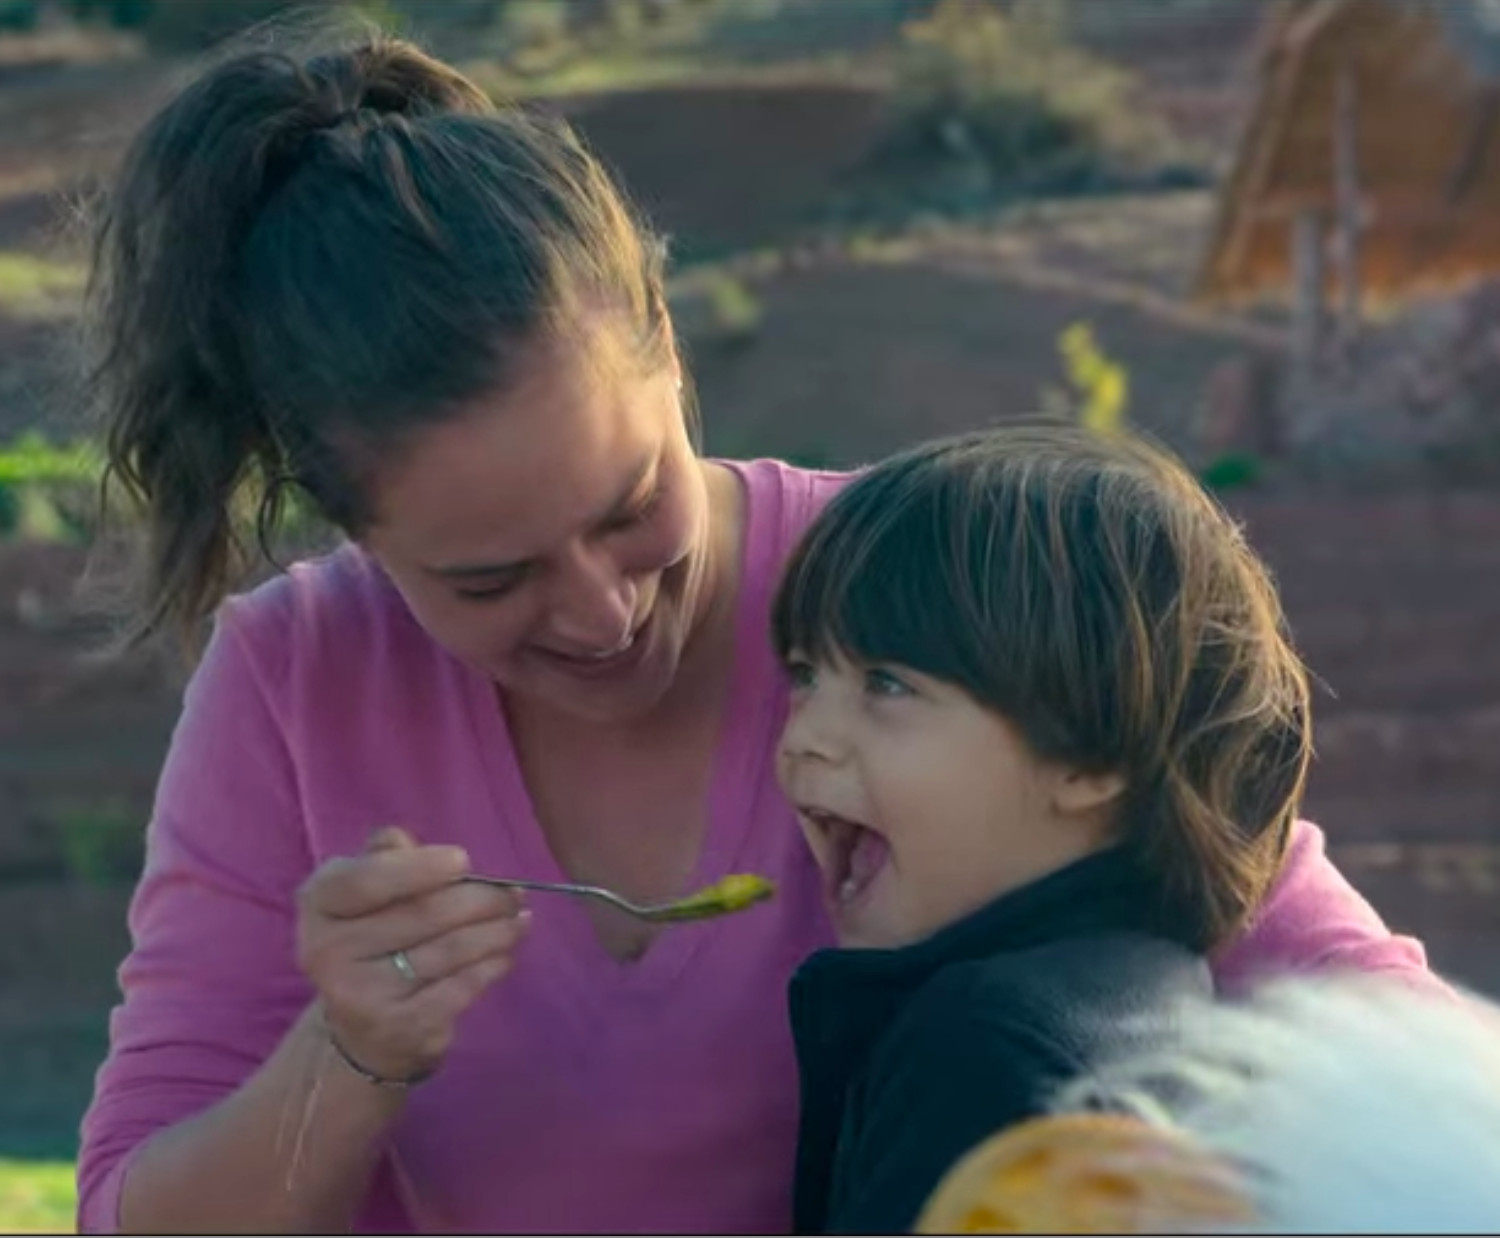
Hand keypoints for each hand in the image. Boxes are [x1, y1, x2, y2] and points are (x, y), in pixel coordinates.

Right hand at [296, 827, 528, 1082]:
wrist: (363, 1027)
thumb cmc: (374, 937)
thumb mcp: (369, 890)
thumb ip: (386, 858)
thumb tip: (404, 842)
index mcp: (320, 904)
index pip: (367, 880)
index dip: (419, 868)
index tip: (464, 860)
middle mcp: (328, 951)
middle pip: (424, 914)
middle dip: (482, 899)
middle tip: (514, 894)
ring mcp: (362, 995)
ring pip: (450, 950)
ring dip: (497, 931)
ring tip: (519, 919)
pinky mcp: (399, 1027)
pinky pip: (461, 988)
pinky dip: (492, 967)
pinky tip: (505, 954)